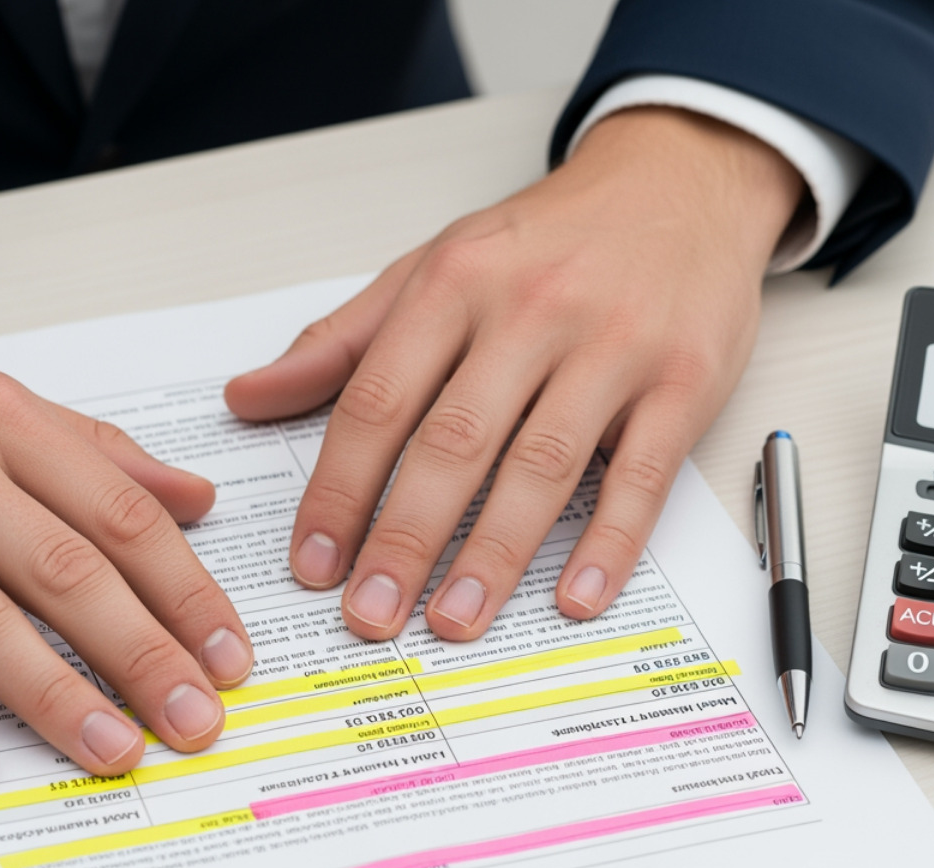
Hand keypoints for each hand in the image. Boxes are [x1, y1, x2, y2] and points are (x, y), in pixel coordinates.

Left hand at [226, 108, 803, 639]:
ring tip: (454, 621)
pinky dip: (610, 543)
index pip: (379, 401)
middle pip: (455, 441)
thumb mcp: (437, 265)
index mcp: (457, 284)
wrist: (681, 181)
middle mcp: (532, 312)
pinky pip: (643, 474)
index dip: (339, 490)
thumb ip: (345, 339)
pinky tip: (575, 597)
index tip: (314, 564)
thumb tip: (249, 398)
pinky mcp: (684, 381)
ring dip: (494, 554)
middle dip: (404, 538)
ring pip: (543, 464)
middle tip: (372, 614)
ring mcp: (614, 347)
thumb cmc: (551, 239)